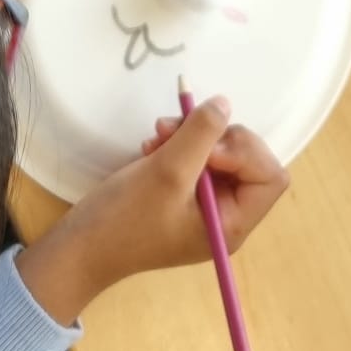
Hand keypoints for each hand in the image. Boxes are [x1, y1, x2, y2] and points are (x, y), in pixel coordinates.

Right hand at [19, 100, 289, 323]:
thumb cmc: (125, 219)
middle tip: (174, 131)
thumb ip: (201, 134)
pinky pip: (198, 157)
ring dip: (191, 136)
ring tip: (158, 136)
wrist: (80, 247)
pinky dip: (179, 144)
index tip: (207, 150)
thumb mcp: (166, 172)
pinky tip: (153, 146)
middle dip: (213, 137)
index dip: (244, 152)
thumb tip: (225, 104)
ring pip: (220, 152)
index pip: (271, 176)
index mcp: (233, 224)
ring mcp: (205, 204)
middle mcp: (226, 215)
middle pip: (248, 158)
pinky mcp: (185, 193)